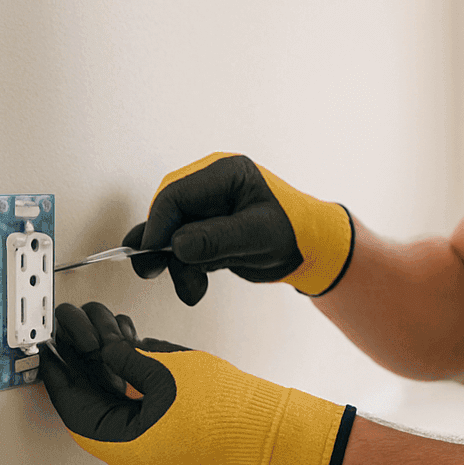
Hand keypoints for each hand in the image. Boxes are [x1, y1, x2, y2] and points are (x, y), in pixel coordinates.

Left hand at [39, 302, 356, 464]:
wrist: (271, 430)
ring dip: (116, 379)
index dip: (61, 373)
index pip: (74, 409)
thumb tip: (101, 346)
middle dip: (91, 370)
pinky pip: (142, 423)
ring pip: (121, 415)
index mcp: (123, 451)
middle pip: (97, 411)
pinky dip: (138, 394)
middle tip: (78, 338)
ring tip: (114, 341)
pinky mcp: (171, 458)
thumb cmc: (227, 408)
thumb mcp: (165, 369)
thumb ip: (123, 356)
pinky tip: (138, 362)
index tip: (49, 350)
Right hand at [127, 153, 354, 304]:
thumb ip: (216, 239)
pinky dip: (185, 269)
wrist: (310, 250)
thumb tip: (176, 245)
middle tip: (154, 272)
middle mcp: (211, 187)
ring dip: (176, 266)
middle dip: (163, 247)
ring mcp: (207, 209)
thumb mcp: (257, 236)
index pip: (176, 194)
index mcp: (225, 173)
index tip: (153, 252)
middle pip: (168, 214)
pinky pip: (182, 249)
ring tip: (193, 291)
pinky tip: (196, 286)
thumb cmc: (294, 232)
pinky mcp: (206, 231)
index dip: (159, 224)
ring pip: (171, 236)